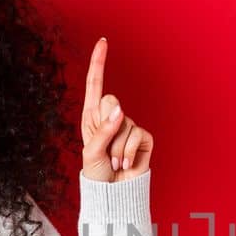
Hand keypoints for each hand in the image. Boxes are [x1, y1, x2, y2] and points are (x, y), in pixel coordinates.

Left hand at [80, 38, 152, 182]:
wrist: (113, 194)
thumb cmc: (97, 174)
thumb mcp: (92, 151)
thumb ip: (104, 129)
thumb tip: (120, 109)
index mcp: (93, 116)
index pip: (95, 84)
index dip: (99, 63)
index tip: (103, 41)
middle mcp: (111, 117)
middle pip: (111, 101)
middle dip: (106, 126)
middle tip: (104, 149)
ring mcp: (129, 126)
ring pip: (124, 123)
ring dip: (116, 148)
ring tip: (113, 162)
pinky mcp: (144, 138)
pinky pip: (137, 135)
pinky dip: (128, 153)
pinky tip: (124, 165)